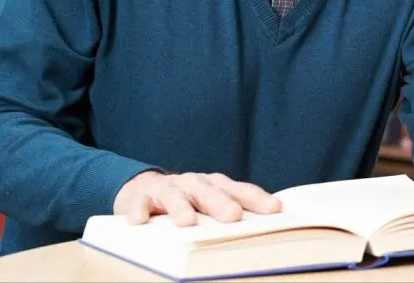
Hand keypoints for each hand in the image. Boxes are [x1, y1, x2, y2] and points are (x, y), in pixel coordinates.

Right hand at [113, 171, 281, 225]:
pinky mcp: (141, 196)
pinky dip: (139, 210)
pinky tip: (139, 221)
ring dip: (180, 207)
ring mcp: (167, 188)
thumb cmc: (186, 201)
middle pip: (210, 192)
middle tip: (233, 216)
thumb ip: (229, 211)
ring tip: (186, 222)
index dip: (257, 199)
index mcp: (215, 185)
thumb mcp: (208, 204)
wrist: (143, 189)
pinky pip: (139, 202)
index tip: (275, 209)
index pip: (240, 190)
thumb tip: (260, 230)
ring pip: (175, 195)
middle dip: (222, 203)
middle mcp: (194, 184)